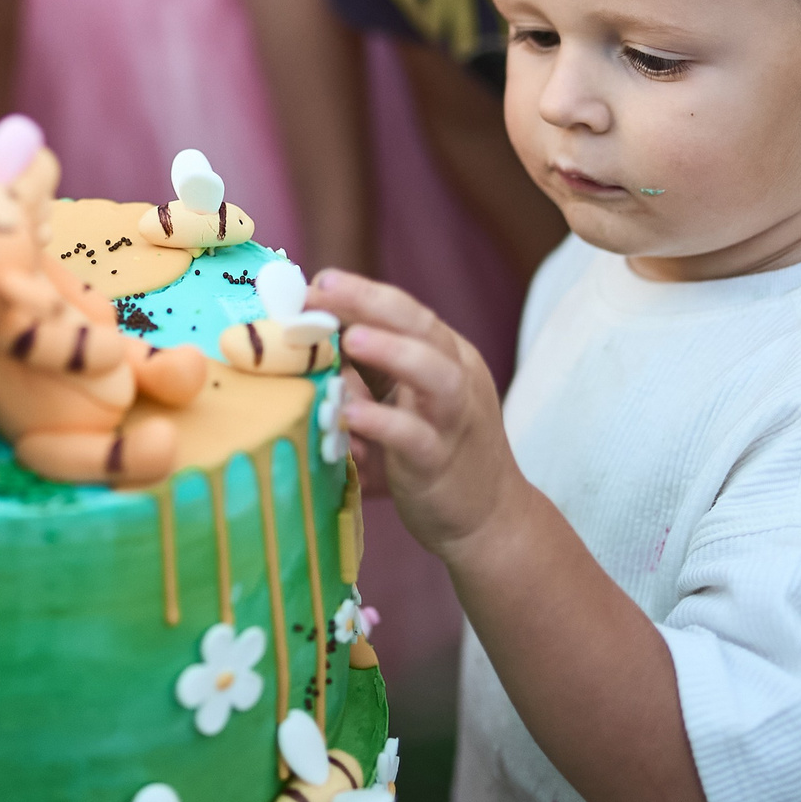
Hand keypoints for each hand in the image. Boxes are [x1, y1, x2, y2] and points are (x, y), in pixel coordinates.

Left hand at [306, 270, 520, 558]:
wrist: (490, 520)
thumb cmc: (434, 453)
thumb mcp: (400, 404)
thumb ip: (364, 375)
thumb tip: (310, 346)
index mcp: (448, 358)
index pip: (408, 312)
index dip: (362, 293)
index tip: (316, 281)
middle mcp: (458, 380)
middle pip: (424, 329)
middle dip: (373, 303)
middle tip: (325, 289)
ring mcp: (455, 422)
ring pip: (437, 377)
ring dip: (394, 352)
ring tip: (351, 338)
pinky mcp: (442, 463)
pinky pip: (417, 438)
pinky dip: (384, 423)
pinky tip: (352, 414)